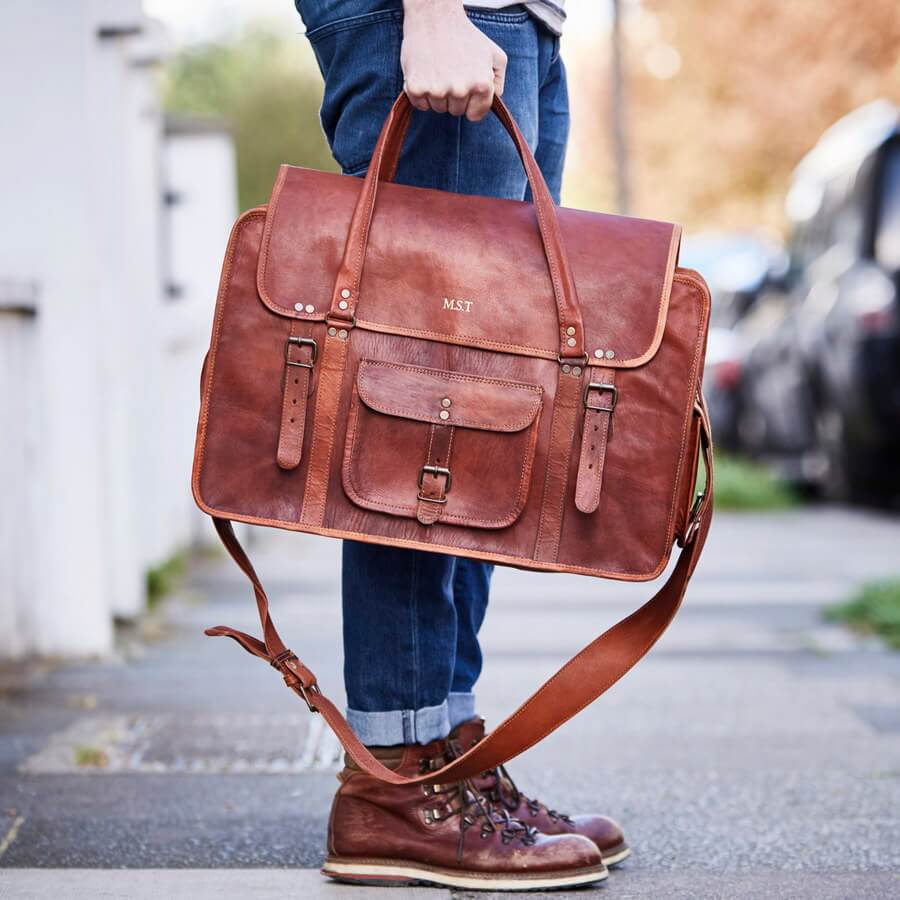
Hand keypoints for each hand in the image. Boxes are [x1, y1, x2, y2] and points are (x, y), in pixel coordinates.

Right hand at [401, 0, 506, 120]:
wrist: (434, 16)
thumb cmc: (465, 35)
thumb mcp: (494, 54)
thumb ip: (499, 81)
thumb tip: (495, 100)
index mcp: (481, 84)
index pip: (475, 115)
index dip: (470, 103)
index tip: (465, 88)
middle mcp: (460, 90)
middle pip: (455, 112)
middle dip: (453, 97)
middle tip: (450, 72)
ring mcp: (437, 90)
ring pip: (438, 109)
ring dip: (437, 95)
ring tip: (438, 70)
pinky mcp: (416, 88)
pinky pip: (420, 104)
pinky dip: (421, 93)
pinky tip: (425, 73)